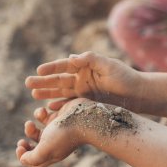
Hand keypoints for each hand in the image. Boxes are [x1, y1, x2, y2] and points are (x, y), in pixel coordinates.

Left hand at [16, 98, 90, 166]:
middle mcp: (55, 143)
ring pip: (38, 130)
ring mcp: (57, 130)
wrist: (83, 117)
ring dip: (30, 126)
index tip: (20, 147)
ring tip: (31, 122)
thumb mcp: (45, 150)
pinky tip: (44, 110)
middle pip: (35, 147)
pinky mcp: (59, 116)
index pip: (35, 162)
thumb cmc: (64, 135)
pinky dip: (40, 113)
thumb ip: (31, 158)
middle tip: (21, 141)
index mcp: (53, 154)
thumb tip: (23, 159)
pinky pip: (44, 115)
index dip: (24, 157)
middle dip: (25, 143)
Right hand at [25, 52, 143, 108]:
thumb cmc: (126, 77)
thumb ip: (90, 60)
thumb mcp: (109, 65)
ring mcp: (85, 92)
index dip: (52, 68)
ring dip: (48, 94)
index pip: (65, 66)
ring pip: (62, 92)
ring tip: (34, 96)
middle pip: (60, 80)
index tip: (38, 70)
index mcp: (87, 67)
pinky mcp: (88, 104)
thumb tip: (71, 58)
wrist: (138, 95)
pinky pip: (71, 104)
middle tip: (28, 84)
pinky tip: (50, 108)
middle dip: (44, 82)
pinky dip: (61, 106)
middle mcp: (83, 78)